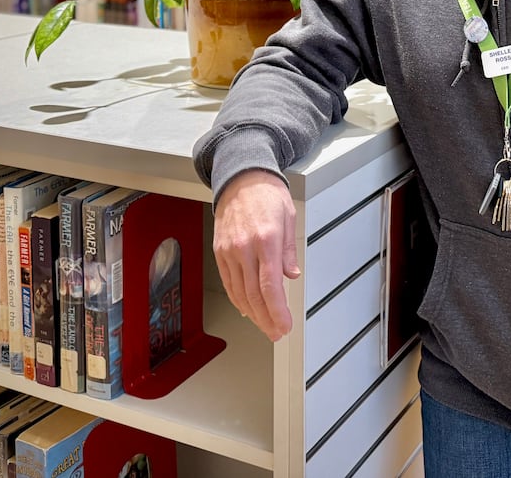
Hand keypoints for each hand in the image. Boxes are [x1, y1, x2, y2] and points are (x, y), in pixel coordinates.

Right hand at [213, 168, 300, 340]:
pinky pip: (228, 282)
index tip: (285, 325)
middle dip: (267, 319)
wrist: (240, 178)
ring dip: (253, 314)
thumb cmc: (266, 194)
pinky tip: (247, 309)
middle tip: (277, 332)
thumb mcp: (288, 217)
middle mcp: (244, 247)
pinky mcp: (219, 252)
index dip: (277, 311)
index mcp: (265, 239)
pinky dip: (238, 299)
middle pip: (254, 295)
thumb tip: (291, 275)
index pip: (270, 286)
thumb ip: (289, 250)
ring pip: (239, 292)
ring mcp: (229, 251)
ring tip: (266, 326)